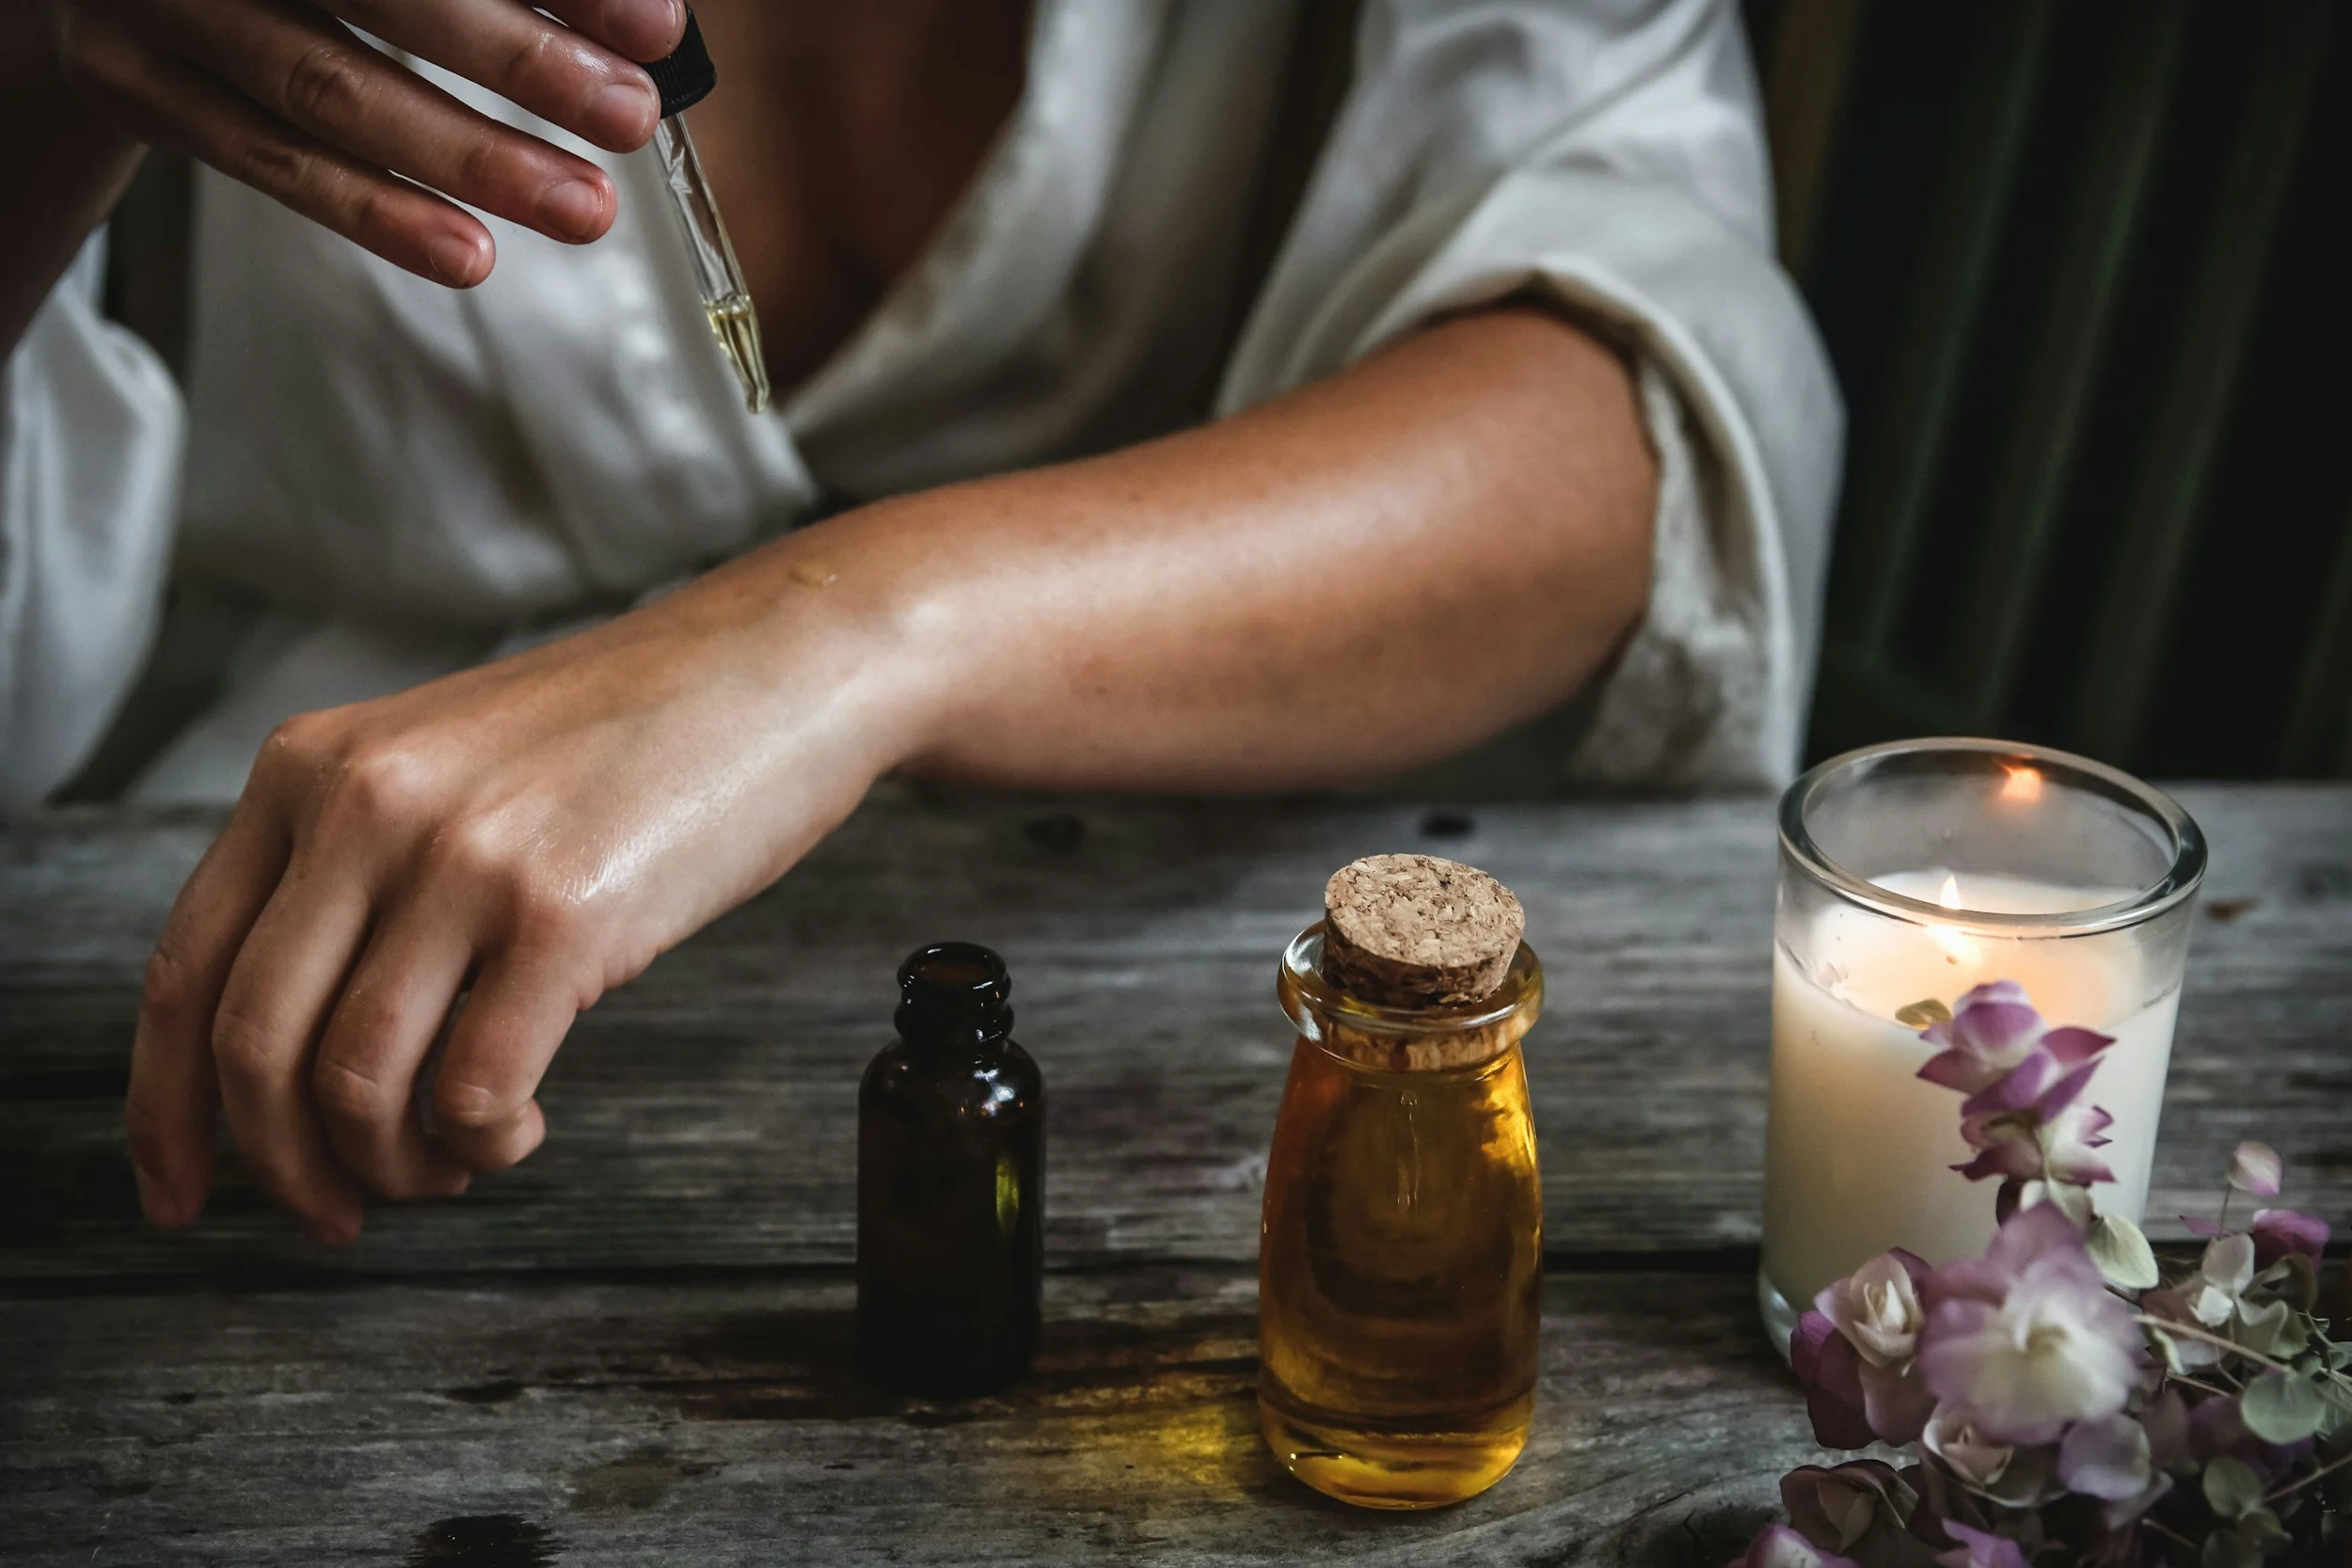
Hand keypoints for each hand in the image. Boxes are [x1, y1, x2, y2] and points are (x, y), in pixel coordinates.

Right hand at [50, 0, 687, 285]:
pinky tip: (468, 252)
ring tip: (584, 208)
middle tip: (632, 116)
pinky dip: (376, 212)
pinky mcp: (130, 82)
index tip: (658, 27)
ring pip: (329, 89)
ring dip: (470, 157)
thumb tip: (642, 21)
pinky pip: (268, 161)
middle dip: (522, 60)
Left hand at [124, 553, 933, 1240]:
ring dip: (393, 1167)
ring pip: (353, 1083)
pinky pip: (470, 1091)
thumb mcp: (445, 768)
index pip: (183, 970)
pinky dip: (480, 1144)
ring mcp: (464, 856)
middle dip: (282, 1168)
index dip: (165, 1109)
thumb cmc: (630, 734)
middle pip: (252, 1045)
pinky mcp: (564, 914)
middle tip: (339, 1213)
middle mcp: (365, 804)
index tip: (181, 1190)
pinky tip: (519, 1126)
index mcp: (310, 766)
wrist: (781, 664)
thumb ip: (355, 869)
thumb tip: (299, 1060)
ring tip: (453, 1163)